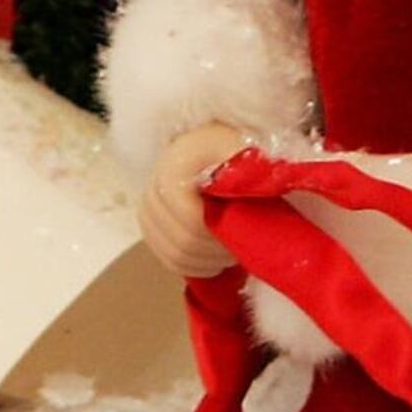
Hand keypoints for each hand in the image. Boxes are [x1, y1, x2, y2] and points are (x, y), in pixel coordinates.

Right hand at [142, 122, 253, 279]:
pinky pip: (168, 259)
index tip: (242, 233)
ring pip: (175, 256)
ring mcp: (148, 210)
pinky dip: (194, 266)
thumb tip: (263, 192)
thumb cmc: (232, 149)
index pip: (192, 221)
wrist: (211, 145)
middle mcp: (153, 189)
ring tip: (230, 251)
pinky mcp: (150, 227)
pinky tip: (214, 258)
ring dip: (207, 261)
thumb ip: (253, 171)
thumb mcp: (246, 151)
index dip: (219, 235)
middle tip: (241, 247)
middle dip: (215, 252)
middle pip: (182, 242)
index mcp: (174, 169)